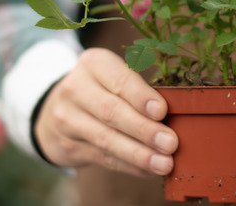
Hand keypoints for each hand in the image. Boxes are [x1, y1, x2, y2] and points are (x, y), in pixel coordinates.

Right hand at [33, 48, 177, 176]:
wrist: (59, 107)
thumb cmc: (104, 88)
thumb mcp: (115, 75)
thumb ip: (140, 89)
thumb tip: (176, 115)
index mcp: (93, 63)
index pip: (119, 80)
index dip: (140, 97)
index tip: (162, 111)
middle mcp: (75, 88)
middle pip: (111, 111)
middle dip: (144, 130)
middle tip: (171, 143)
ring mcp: (67, 119)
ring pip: (106, 139)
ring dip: (139, 154)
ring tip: (164, 163)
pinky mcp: (68, 145)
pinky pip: (103, 158)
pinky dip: (130, 166)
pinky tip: (149, 170)